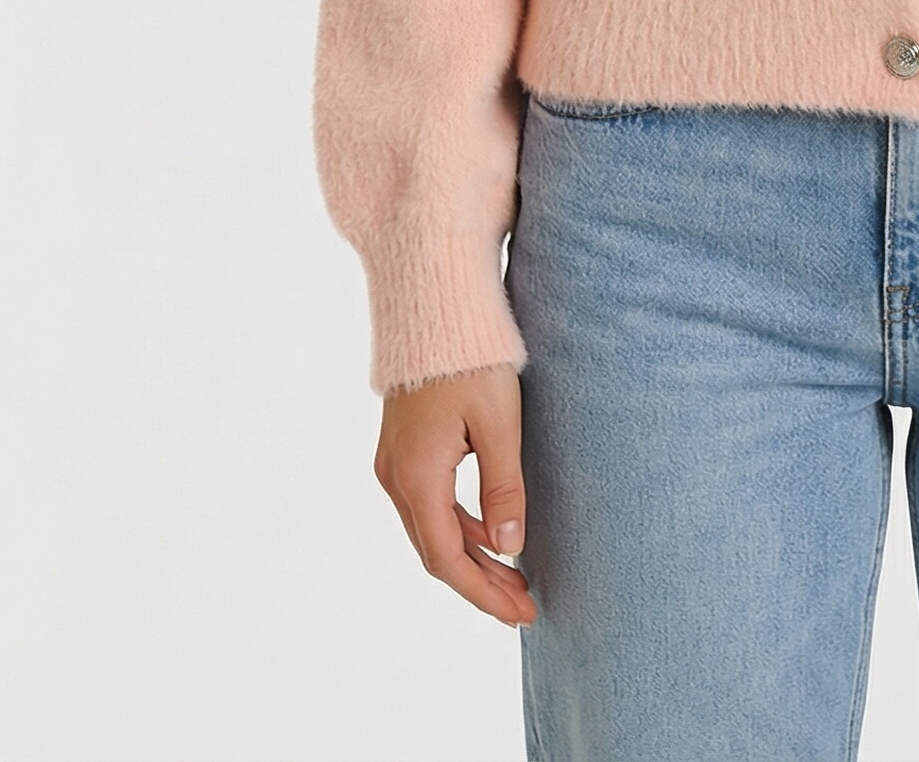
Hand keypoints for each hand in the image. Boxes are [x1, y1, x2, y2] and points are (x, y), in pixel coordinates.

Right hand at [373, 363, 537, 627]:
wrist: (434, 306)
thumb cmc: (472, 358)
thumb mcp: (499, 423)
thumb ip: (503, 489)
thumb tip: (510, 550)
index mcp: (417, 476)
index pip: (447, 559)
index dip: (484, 593)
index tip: (520, 613)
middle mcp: (396, 477)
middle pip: (437, 551)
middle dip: (481, 584)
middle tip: (524, 606)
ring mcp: (394, 464)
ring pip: (432, 529)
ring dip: (472, 557)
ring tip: (515, 578)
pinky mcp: (403, 450)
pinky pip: (429, 505)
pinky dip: (461, 527)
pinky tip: (493, 535)